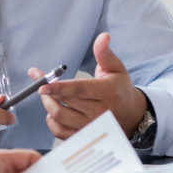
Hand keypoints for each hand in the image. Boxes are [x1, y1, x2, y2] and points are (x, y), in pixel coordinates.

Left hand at [31, 32, 147, 139]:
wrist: (131, 116)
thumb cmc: (120, 88)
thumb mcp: (116, 68)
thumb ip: (105, 53)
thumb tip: (103, 36)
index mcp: (107, 93)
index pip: (78, 90)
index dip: (58, 88)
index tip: (43, 85)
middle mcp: (100, 112)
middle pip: (65, 103)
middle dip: (48, 93)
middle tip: (41, 84)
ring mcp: (91, 127)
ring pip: (60, 117)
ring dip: (48, 106)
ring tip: (48, 96)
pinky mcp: (84, 136)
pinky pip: (60, 131)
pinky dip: (52, 121)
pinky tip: (54, 112)